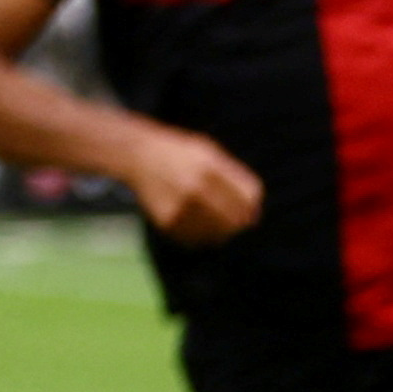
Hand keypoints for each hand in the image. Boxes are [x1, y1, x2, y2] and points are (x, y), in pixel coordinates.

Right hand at [128, 124, 263, 241]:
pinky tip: (197, 225)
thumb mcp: (208, 153)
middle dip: (240, 222)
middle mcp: (195, 186)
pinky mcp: (167, 221)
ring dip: (221, 232)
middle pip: (235, 218)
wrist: (137, 155)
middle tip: (236, 222)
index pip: (249, 195)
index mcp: (210, 166)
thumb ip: (233, 177)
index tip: (250, 210)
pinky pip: (196, 239)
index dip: (253, 206)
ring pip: (217, 233)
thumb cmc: (181, 155)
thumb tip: (255, 210)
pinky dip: (201, 236)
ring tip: (214, 221)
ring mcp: (180, 205)